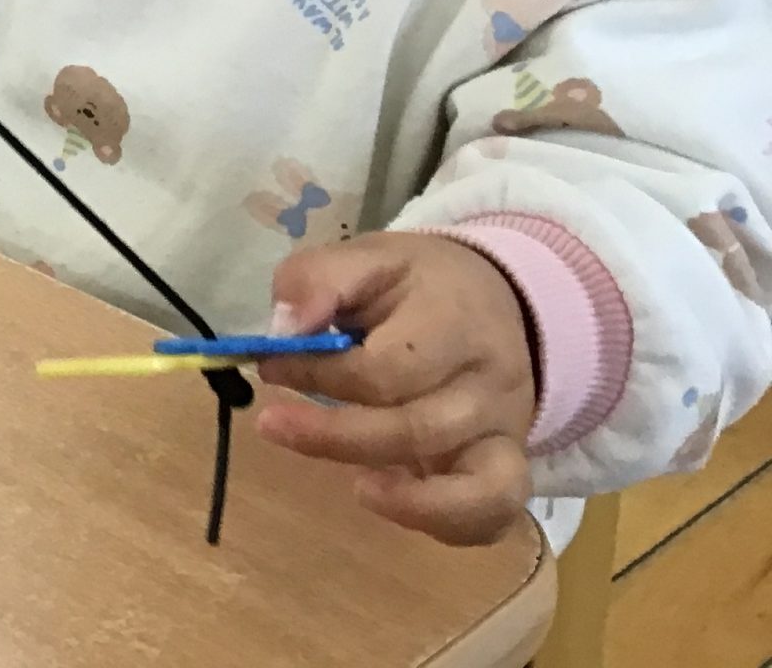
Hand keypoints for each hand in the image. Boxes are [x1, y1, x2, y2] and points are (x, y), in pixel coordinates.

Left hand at [254, 234, 538, 546]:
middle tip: (272, 423)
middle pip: (418, 431)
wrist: (499, 300)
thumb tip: (285, 328)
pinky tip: (390, 501)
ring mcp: (506, 432)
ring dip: (403, 498)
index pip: (386, 368)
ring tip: (354, 487)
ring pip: (474, 486)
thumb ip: (317, 280)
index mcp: (454, 322)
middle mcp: (490, 384)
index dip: (320, 376)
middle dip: (335, 436)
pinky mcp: (508, 467)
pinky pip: (493, 514)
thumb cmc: (417, 285)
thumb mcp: (365, 257)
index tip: (272, 365)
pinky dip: (445, 523)